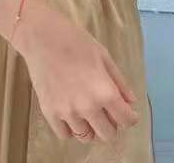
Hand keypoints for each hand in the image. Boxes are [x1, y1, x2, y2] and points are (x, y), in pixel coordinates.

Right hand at [10, 0, 139, 143]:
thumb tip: (131, 102)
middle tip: (108, 114)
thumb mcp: (104, 56)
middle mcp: (88, 107)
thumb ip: (119, 81)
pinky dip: (71, 129)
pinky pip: (64, 134)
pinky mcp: (49, 112)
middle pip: (108, 135)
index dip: (130, 118)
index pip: (126, 120)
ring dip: (91, 128)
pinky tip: (72, 116)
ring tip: (89, 114)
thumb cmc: (76, 41)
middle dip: (112, 125)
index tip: (128, 113)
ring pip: (86, 137)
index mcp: (105, 92)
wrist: (42, 36)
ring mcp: (67, 112)